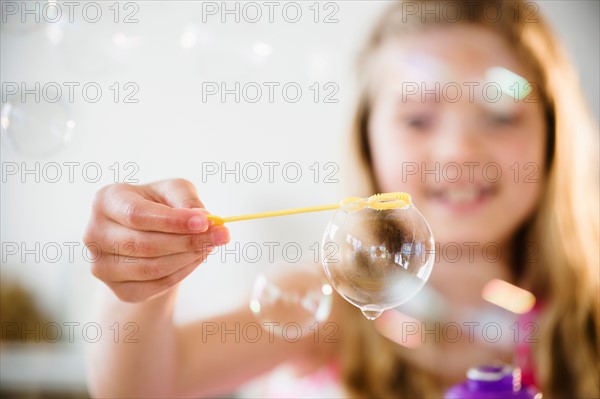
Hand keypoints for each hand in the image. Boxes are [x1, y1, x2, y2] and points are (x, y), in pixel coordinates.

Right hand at [84, 179, 228, 301]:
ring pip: (151, 268)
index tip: (206, 222)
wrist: (148, 235)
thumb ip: (187, 200)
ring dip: (188, 257)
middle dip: (189, 241)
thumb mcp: (175, 191)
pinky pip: (154, 287)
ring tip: (210, 245)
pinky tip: (196, 259)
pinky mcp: (117, 290)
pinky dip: (181, 273)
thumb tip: (204, 219)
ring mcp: (101, 265)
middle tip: (221, 235)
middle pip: (145, 244)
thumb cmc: (161, 206)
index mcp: (106, 200)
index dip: (173, 221)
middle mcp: (94, 233)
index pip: (137, 215)